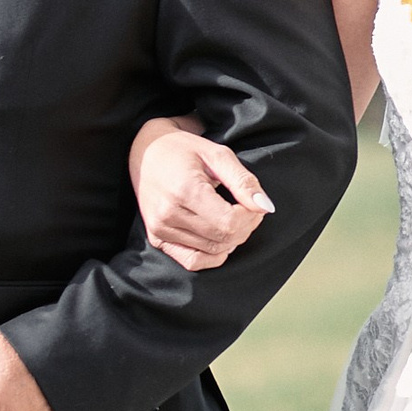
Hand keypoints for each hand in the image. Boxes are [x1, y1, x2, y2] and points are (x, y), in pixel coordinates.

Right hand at [134, 126, 274, 271]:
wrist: (145, 151)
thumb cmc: (184, 149)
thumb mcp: (217, 154)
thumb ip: (243, 181)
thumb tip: (266, 207)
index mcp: (184, 190)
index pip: (230, 222)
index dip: (250, 217)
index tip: (252, 202)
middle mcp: (168, 214)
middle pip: (223, 238)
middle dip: (245, 227)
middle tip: (247, 209)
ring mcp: (160, 230)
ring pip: (212, 251)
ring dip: (232, 239)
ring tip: (233, 218)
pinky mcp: (157, 239)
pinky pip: (192, 261)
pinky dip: (213, 255)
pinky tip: (219, 237)